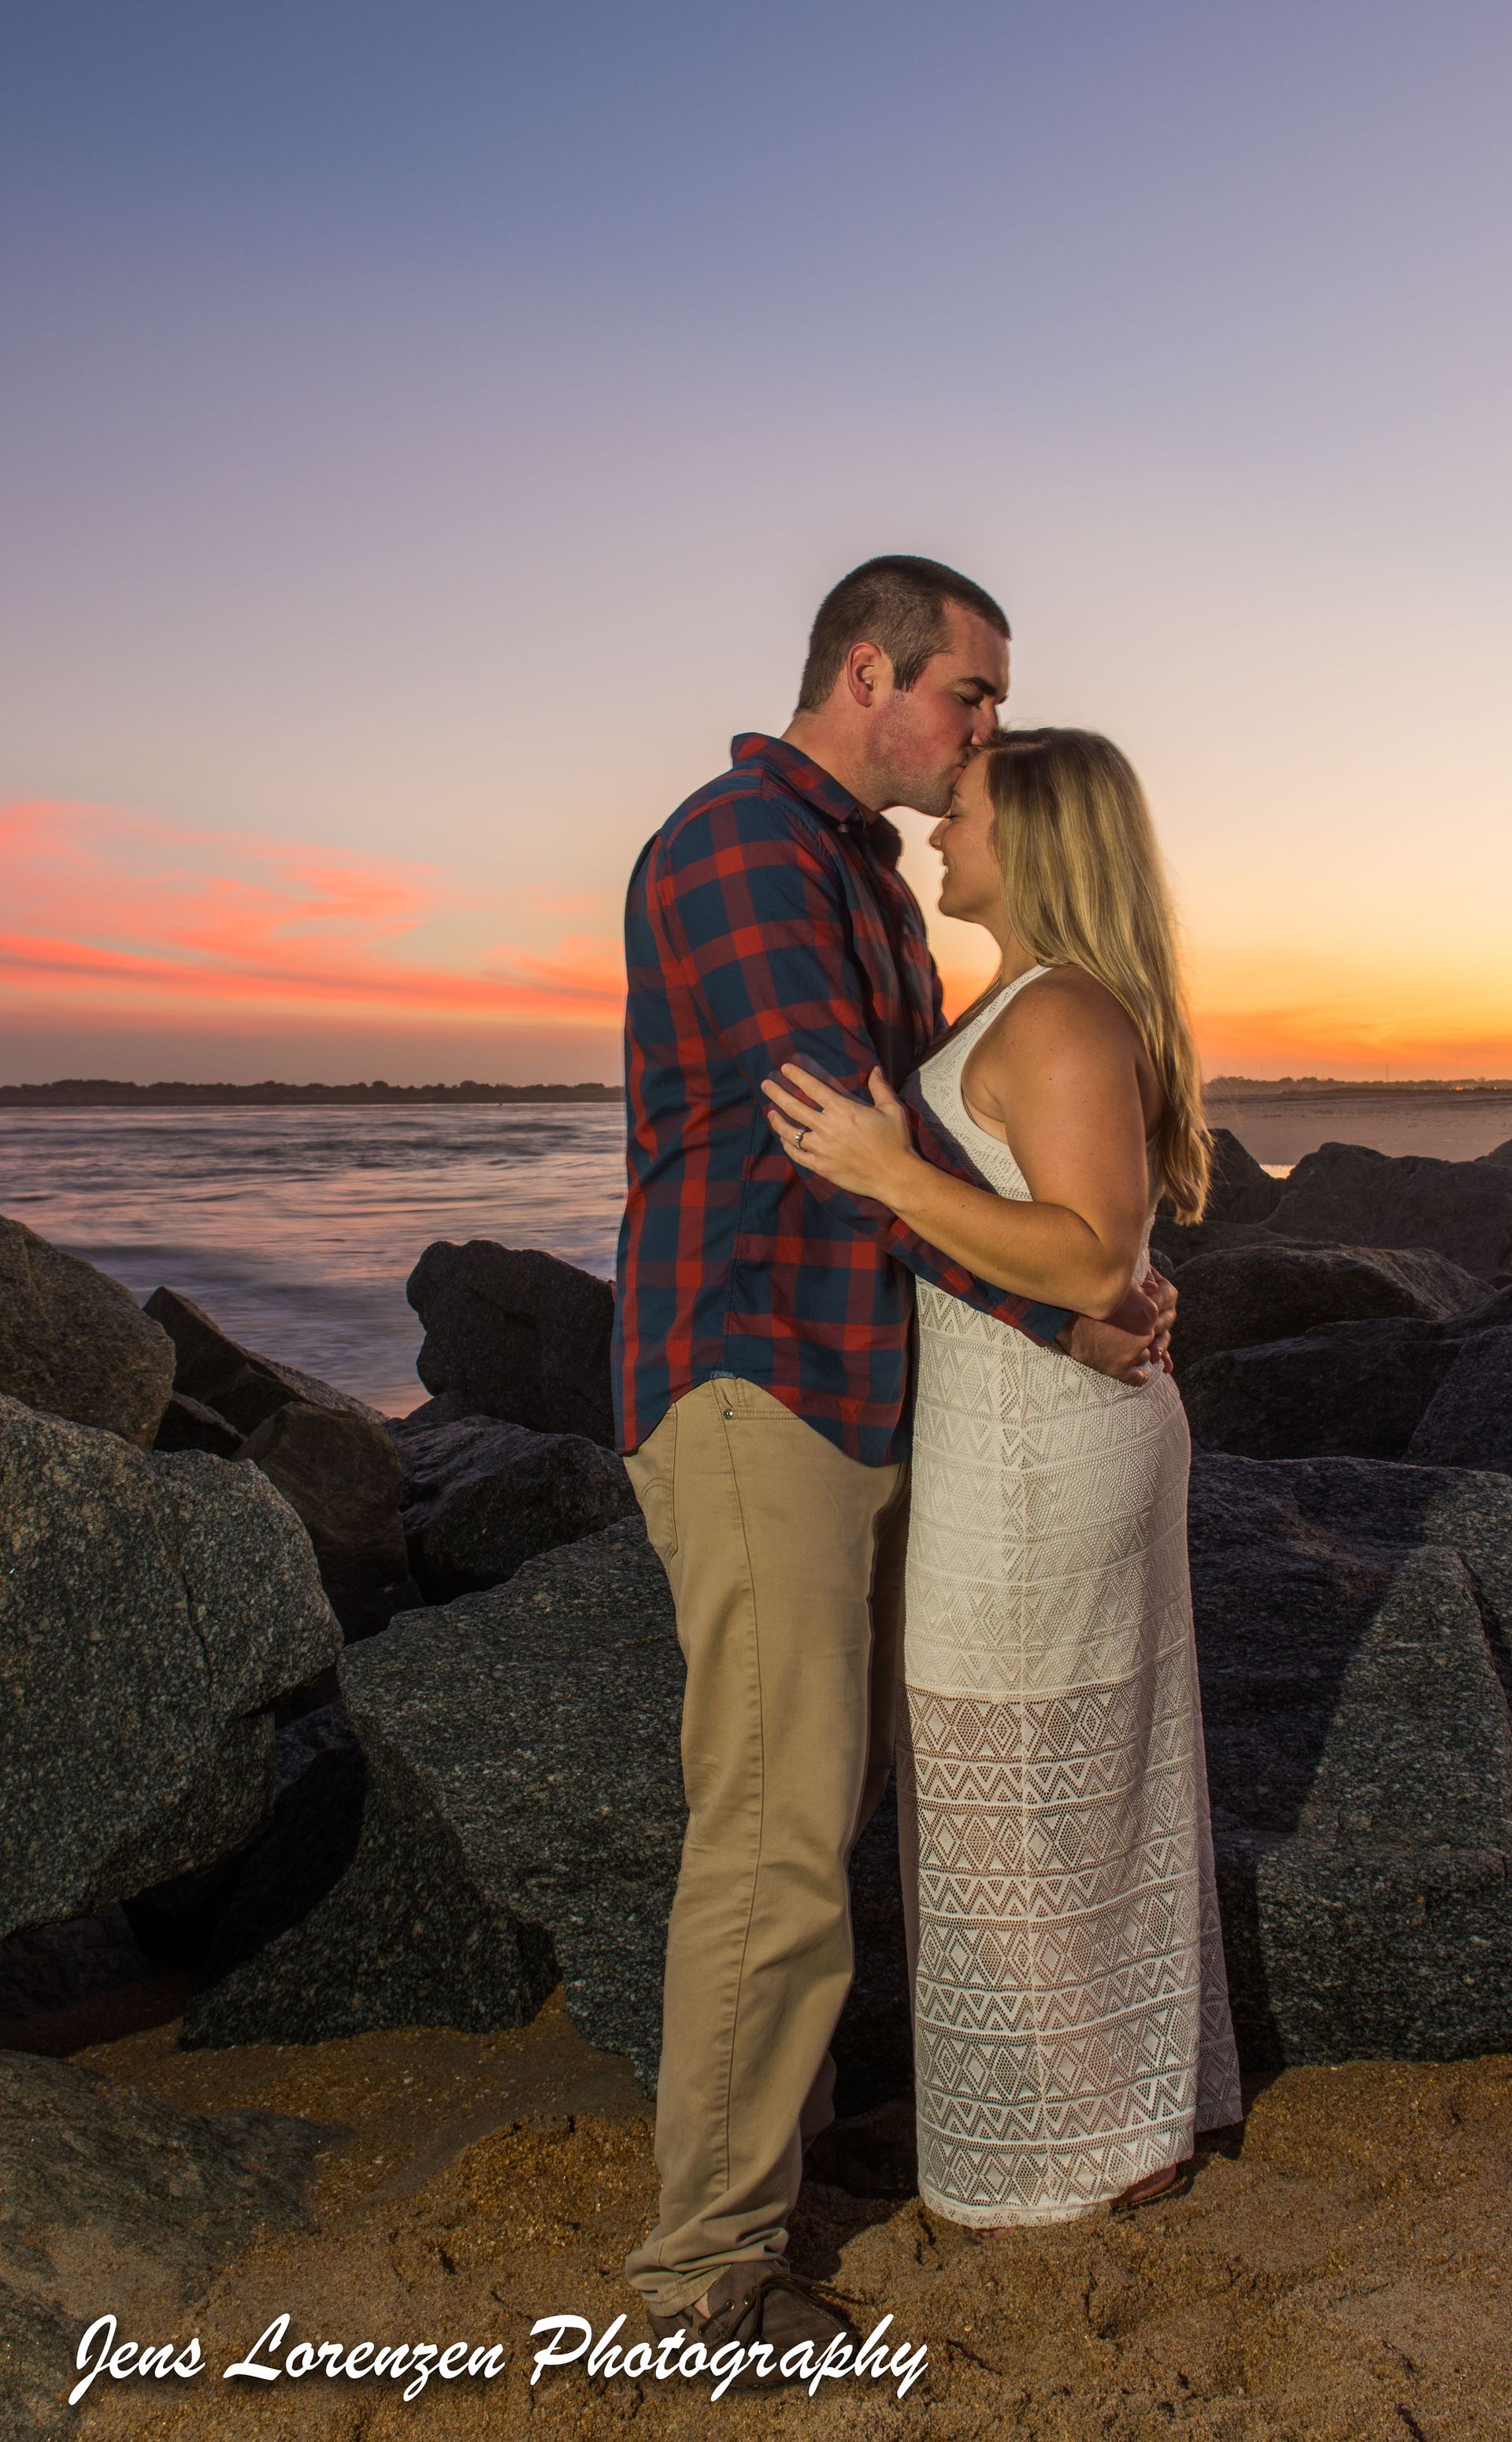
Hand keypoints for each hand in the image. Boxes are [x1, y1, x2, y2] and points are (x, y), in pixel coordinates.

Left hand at [761, 1064, 914, 1201]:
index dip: (797, 1076)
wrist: (895, 1176)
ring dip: (777, 1120)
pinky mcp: (821, 1167)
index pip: (813, 1088)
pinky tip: (784, 1138)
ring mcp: (822, 1149)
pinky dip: (788, 1145)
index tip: (785, 1068)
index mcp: (843, 1110)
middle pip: (794, 1107)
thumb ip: (880, 1087)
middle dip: (777, 1093)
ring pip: (791, 1132)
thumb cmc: (896, 1141)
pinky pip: (797, 1154)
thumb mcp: (892, 1109)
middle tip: (765, 1084)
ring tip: (770, 1112)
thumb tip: (874, 1069)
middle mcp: (828, 1127)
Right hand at [1058, 1269, 1176, 1384]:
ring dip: (1141, 1350)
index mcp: (1149, 1310)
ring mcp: (1133, 1353)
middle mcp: (1146, 1333)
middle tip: (1139, 1327)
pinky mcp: (1119, 1368)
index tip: (1152, 1304)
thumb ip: (1140, 1285)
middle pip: (1159, 1333)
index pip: (1166, 1307)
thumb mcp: (1118, 1284)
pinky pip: (1137, 1377)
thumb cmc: (1088, 1295)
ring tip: (1128, 1345)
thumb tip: (1153, 1284)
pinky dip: (1139, 1375)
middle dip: (1150, 1328)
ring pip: (1148, 1354)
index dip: (1160, 1302)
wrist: (1062, 1315)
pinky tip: (1139, 1373)